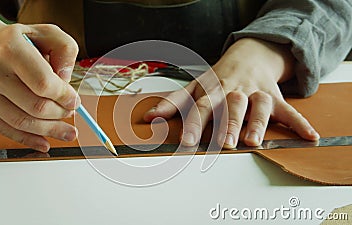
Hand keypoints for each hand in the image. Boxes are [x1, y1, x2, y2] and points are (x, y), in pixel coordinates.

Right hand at [0, 13, 79, 151]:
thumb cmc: (14, 41)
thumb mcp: (45, 32)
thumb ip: (64, 49)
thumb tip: (66, 80)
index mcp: (11, 49)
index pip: (44, 84)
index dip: (64, 97)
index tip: (74, 101)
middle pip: (35, 107)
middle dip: (60, 114)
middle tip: (70, 113)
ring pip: (23, 123)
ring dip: (50, 131)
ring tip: (67, 132)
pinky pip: (6, 130)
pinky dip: (29, 140)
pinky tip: (44, 142)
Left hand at [144, 38, 319, 147]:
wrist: (249, 55)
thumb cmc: (218, 77)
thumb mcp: (194, 86)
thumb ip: (172, 102)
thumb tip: (148, 117)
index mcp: (213, 89)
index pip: (201, 107)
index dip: (194, 124)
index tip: (187, 142)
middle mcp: (234, 91)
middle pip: (231, 107)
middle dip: (228, 124)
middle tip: (224, 144)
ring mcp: (256, 93)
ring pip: (259, 106)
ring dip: (258, 123)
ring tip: (254, 141)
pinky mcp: (275, 97)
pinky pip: (289, 110)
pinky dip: (300, 123)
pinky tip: (310, 136)